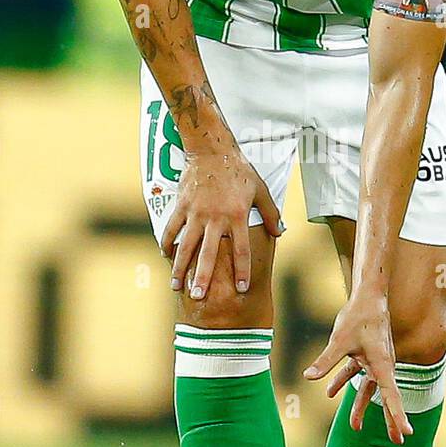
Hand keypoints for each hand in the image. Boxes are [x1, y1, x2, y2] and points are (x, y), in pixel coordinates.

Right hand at [161, 144, 281, 298]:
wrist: (211, 150)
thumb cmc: (238, 170)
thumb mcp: (261, 190)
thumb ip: (271, 213)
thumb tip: (280, 232)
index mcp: (236, 216)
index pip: (240, 250)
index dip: (242, 270)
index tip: (242, 288)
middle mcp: (215, 218)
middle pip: (208, 254)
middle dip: (203, 277)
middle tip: (199, 296)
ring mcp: (195, 213)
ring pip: (186, 245)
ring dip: (180, 267)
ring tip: (175, 285)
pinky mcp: (181, 206)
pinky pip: (172, 228)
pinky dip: (167, 243)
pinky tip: (165, 256)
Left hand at [303, 289, 411, 444]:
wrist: (368, 296)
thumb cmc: (358, 316)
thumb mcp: (339, 340)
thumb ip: (325, 361)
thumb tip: (308, 378)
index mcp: (382, 365)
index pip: (392, 396)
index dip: (398, 415)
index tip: (407, 432)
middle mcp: (383, 365)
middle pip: (388, 397)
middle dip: (391, 420)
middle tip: (398, 441)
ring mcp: (376, 361)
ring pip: (370, 389)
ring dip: (362, 407)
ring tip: (355, 428)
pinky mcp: (366, 354)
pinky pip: (357, 374)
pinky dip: (344, 382)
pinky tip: (329, 392)